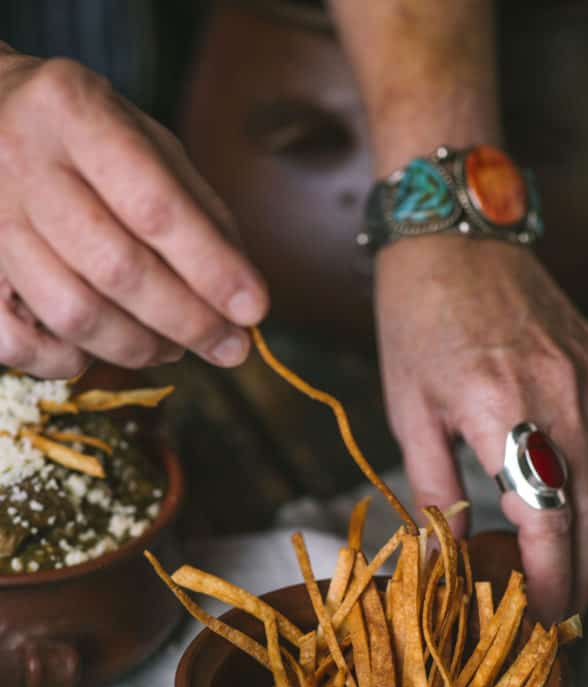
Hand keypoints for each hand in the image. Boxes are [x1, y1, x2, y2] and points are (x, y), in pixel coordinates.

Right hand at [0, 52, 267, 377]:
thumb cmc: (84, 137)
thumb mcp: (146, 140)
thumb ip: (197, 209)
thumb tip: (241, 294)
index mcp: (73, 111)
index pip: (154, 206)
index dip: (211, 268)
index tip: (253, 310)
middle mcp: (20, 161)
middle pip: (116, 269)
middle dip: (188, 321)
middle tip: (230, 348)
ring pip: (73, 313)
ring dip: (139, 348)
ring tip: (173, 348)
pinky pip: (21, 344)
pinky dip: (71, 362)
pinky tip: (102, 349)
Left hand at [375, 234, 587, 619]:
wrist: (447, 241)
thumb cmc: (417, 324)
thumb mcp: (408, 411)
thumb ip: (433, 487)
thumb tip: (444, 553)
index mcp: (503, 413)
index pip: (544, 517)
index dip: (548, 575)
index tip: (544, 612)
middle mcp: (562, 396)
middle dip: (584, 569)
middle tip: (572, 611)